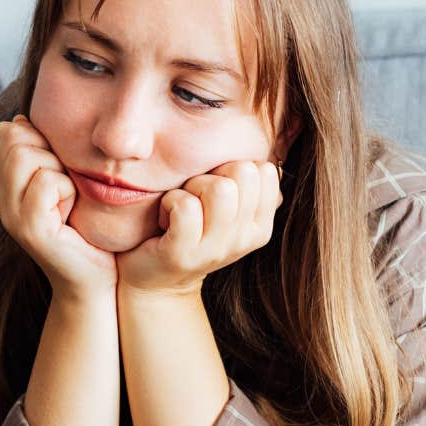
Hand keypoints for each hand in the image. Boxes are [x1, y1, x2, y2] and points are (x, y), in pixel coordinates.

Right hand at [0, 113, 119, 300]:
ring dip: (58, 170)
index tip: (56, 169)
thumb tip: (22, 119)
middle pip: (14, 139)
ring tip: (67, 199)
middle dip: (48, 151)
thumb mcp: (62, 179)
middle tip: (64, 186)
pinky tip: (70, 213)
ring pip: (26, 155)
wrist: (95, 277)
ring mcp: (10, 215)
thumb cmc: (85, 226)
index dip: (38, 138)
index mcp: (3, 185)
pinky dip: (67, 191)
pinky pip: (47, 182)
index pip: (6, 132)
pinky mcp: (29, 229)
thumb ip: (42, 150)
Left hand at [115, 159, 283, 296]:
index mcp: (261, 225)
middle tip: (194, 200)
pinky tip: (165, 219)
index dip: (232, 169)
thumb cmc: (188, 230)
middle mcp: (245, 239)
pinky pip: (185, 205)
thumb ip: (245, 183)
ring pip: (218, 187)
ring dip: (190, 189)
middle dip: (212, 175)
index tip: (212, 193)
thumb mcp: (224, 208)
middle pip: (242, 172)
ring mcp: (216, 249)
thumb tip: (270, 145)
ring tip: (180, 209)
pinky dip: (169, 202)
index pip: (264, 169)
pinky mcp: (182, 253)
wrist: (155, 279)